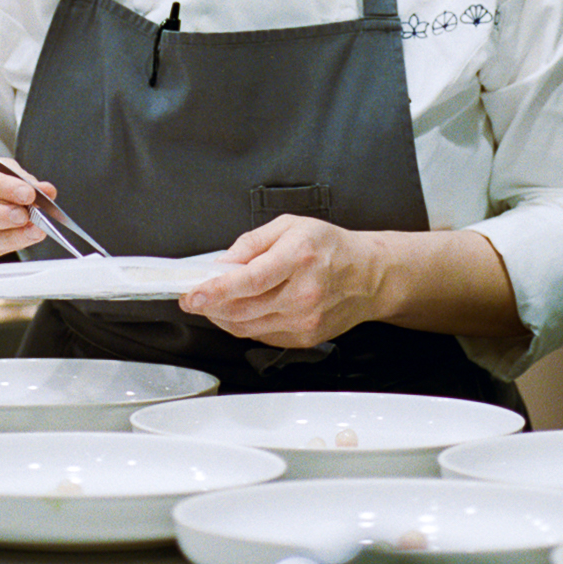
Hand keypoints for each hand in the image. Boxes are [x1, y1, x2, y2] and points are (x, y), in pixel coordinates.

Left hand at [178, 216, 387, 348]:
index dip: (217, 290)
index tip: (194, 293)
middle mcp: (303, 293)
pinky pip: (262, 336)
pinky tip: (242, 310)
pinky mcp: (305, 338)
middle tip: (193, 297)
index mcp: (298, 258)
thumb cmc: (332, 247)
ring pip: (247, 327)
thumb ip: (252, 242)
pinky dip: (244, 325)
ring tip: (214, 302)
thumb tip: (223, 262)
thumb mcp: (291, 225)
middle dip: (210, 306)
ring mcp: (305, 320)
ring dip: (223, 317)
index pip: (250, 280)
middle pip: (243, 309)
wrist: (369, 276)